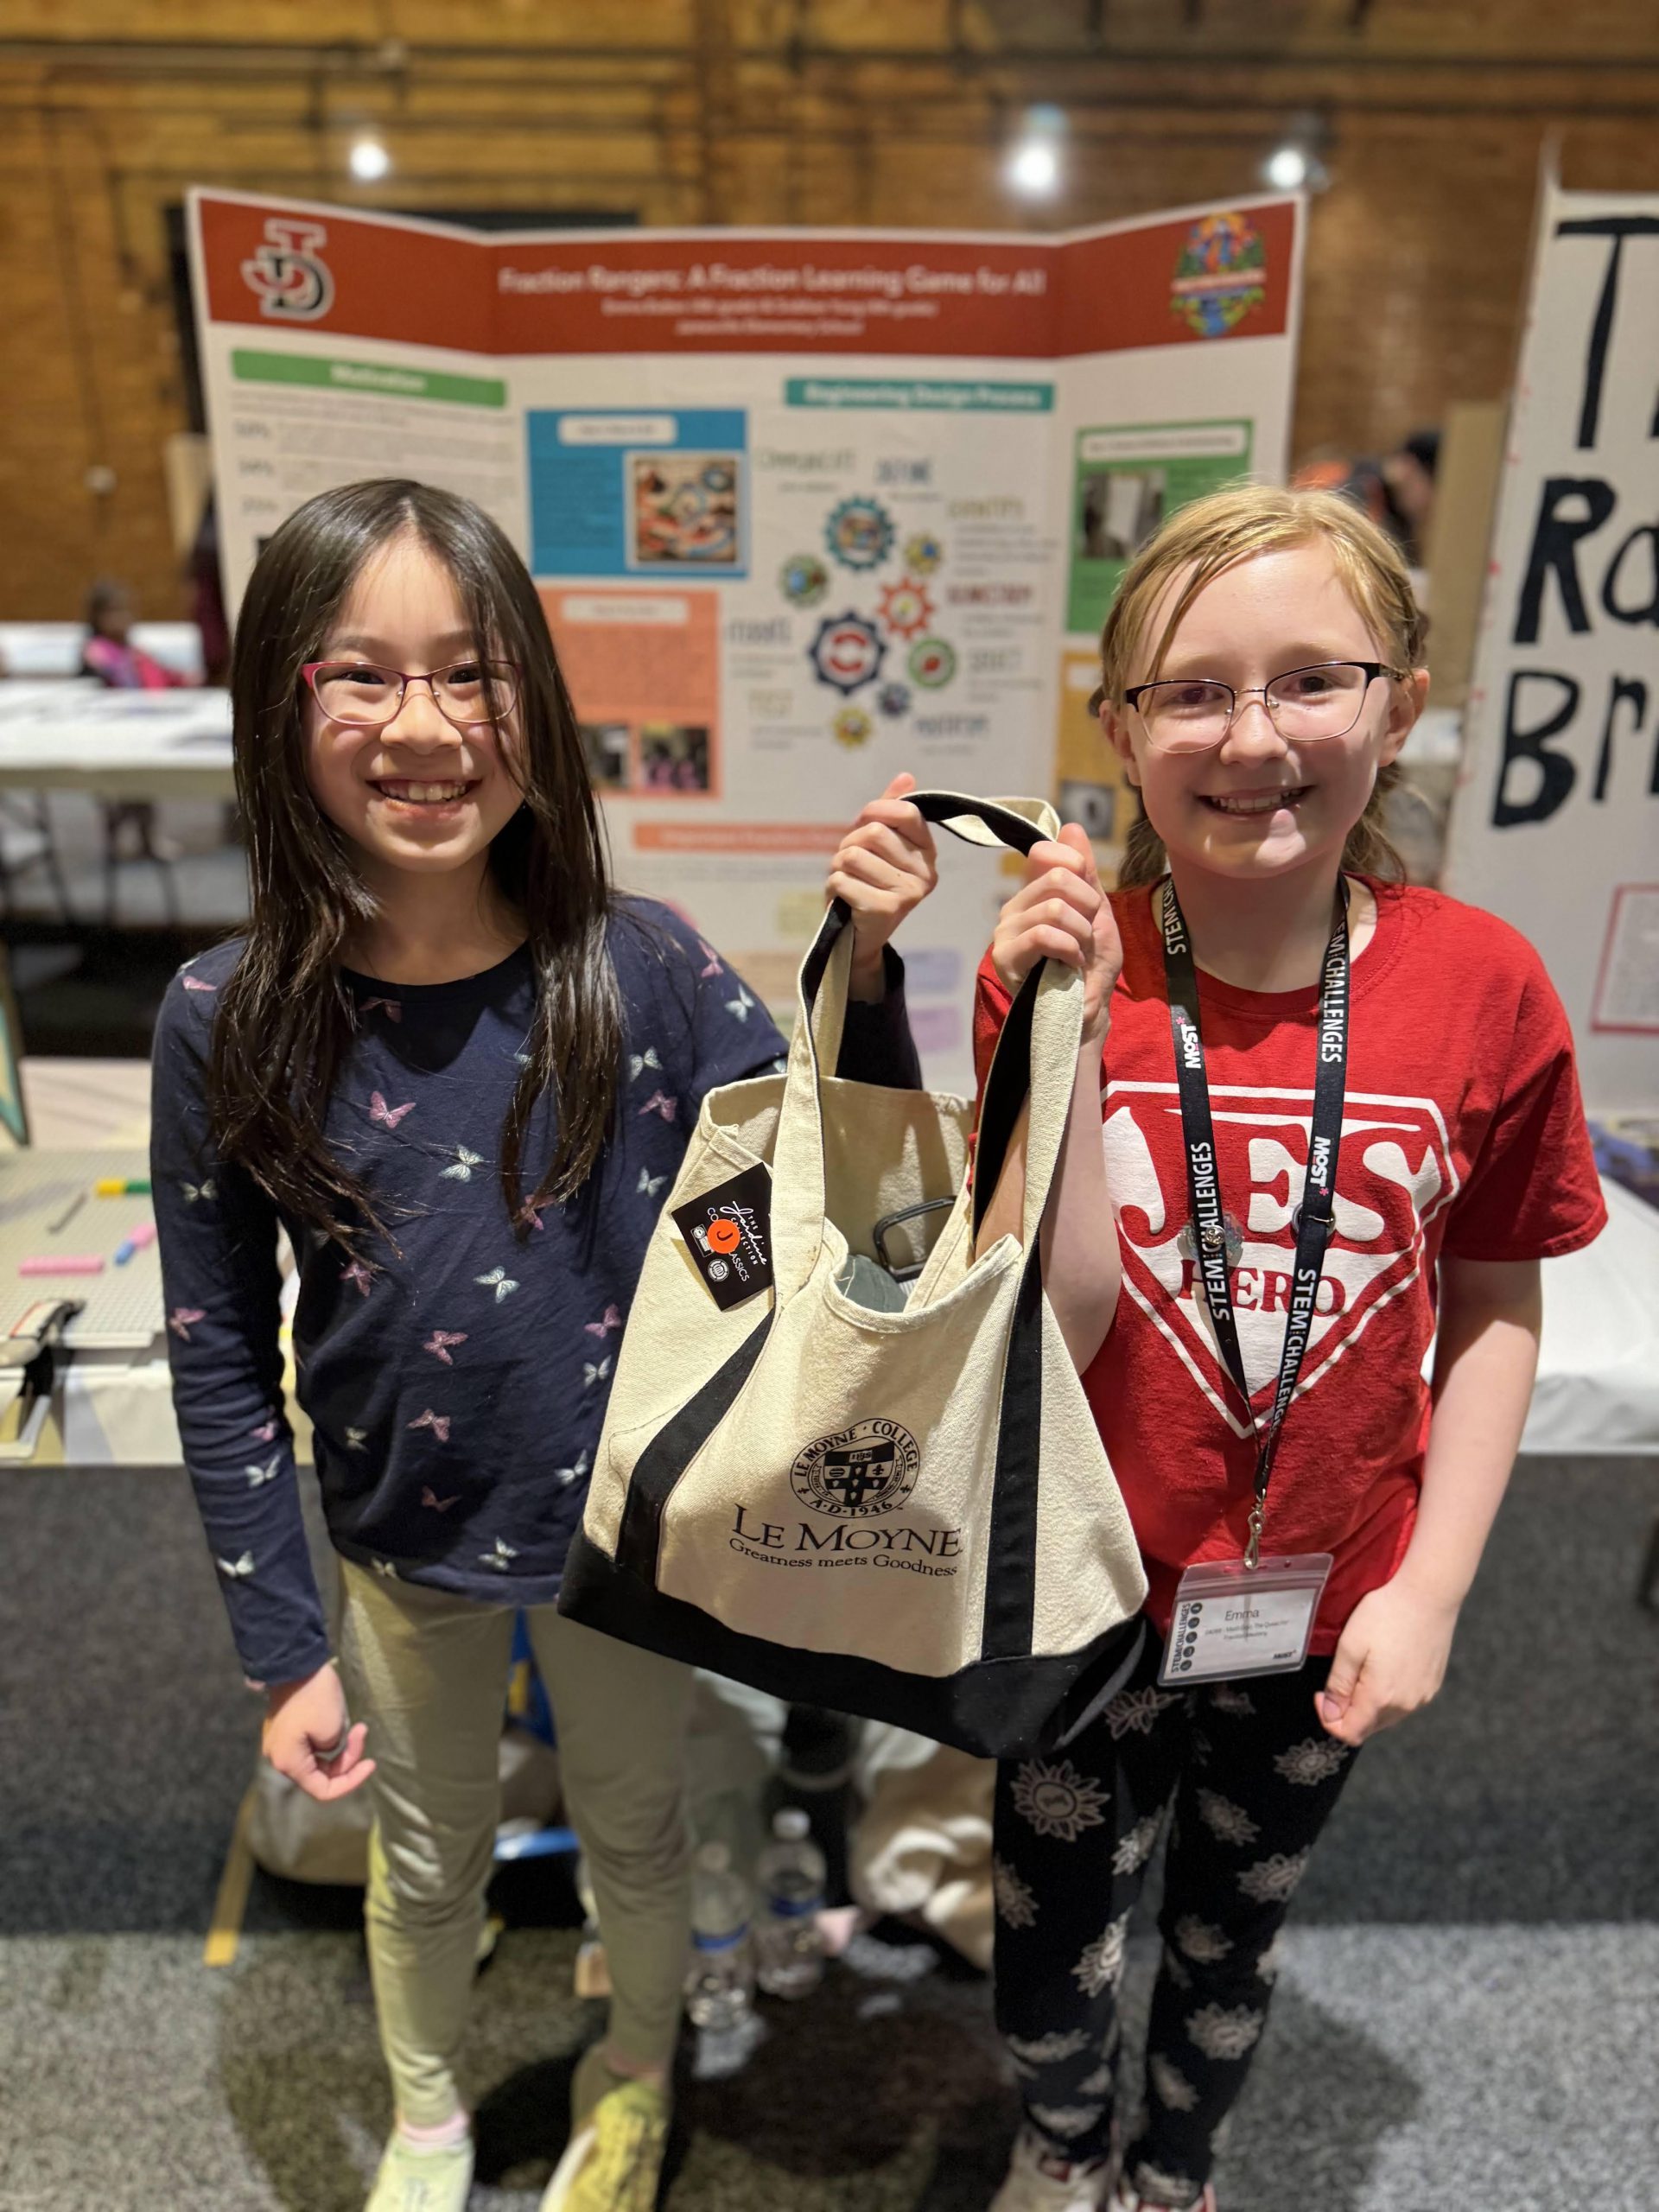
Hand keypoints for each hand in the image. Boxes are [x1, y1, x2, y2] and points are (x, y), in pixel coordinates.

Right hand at [263, 1661, 375, 1801]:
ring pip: (317, 1760)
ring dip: (339, 1747)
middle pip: (320, 1774)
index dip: (350, 1782)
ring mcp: (281, 1743)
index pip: (323, 1790)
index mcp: (288, 1763)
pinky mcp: (286, 1730)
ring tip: (357, 1726)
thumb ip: (333, 1753)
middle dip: (346, 1758)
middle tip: (361, 1732)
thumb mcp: (332, 1730)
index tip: (371, 1764)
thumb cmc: (315, 1697)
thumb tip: (329, 1750)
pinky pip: (310, 1746)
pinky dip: (328, 1740)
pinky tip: (340, 1722)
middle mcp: (279, 1758)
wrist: (296, 1663)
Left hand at [826, 772, 938, 997]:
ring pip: (853, 856)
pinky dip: (833, 887)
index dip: (875, 810)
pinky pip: (842, 880)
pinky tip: (843, 900)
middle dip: (849, 844)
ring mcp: (908, 893)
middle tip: (851, 864)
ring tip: (848, 882)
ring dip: (838, 868)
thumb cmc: (869, 883)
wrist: (859, 938)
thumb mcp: (881, 846)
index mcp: (928, 853)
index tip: (863, 823)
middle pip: (873, 833)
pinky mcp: (886, 910)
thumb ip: (891, 810)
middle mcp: (925, 873)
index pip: (905, 812)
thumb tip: (906, 776)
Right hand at [991, 825, 1120, 1045]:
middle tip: (1087, 935)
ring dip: (1082, 934)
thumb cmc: (1091, 968)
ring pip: (1055, 907)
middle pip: (1058, 877)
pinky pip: (1043, 934)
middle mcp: (1015, 907)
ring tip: (1080, 955)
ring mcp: (1007, 931)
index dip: (1079, 870)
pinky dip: (1069, 949)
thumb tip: (1071, 827)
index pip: (1046, 852)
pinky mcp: (1005, 956)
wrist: (1086, 1014)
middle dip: (1088, 908)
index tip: (1090, 903)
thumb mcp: (1097, 914)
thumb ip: (1085, 873)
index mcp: (1033, 893)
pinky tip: (1071, 965)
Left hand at [1315, 1577, 1460, 1746]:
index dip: (1328, 1718)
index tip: (1322, 1694)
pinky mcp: (1432, 1686)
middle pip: (1367, 1727)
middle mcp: (1405, 1705)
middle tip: (1340, 1677)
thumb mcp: (1350, 1646)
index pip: (1349, 1733)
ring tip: (1363, 1667)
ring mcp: (1422, 1697)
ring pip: (1386, 1717)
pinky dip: (1388, 1694)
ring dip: (1367, 1703)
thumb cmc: (1386, 1614)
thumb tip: (1331, 1715)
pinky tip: (1384, 1666)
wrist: (1429, 1594)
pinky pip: (1403, 1703)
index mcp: (1381, 1698)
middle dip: (1347, 1711)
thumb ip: (1338, 1685)